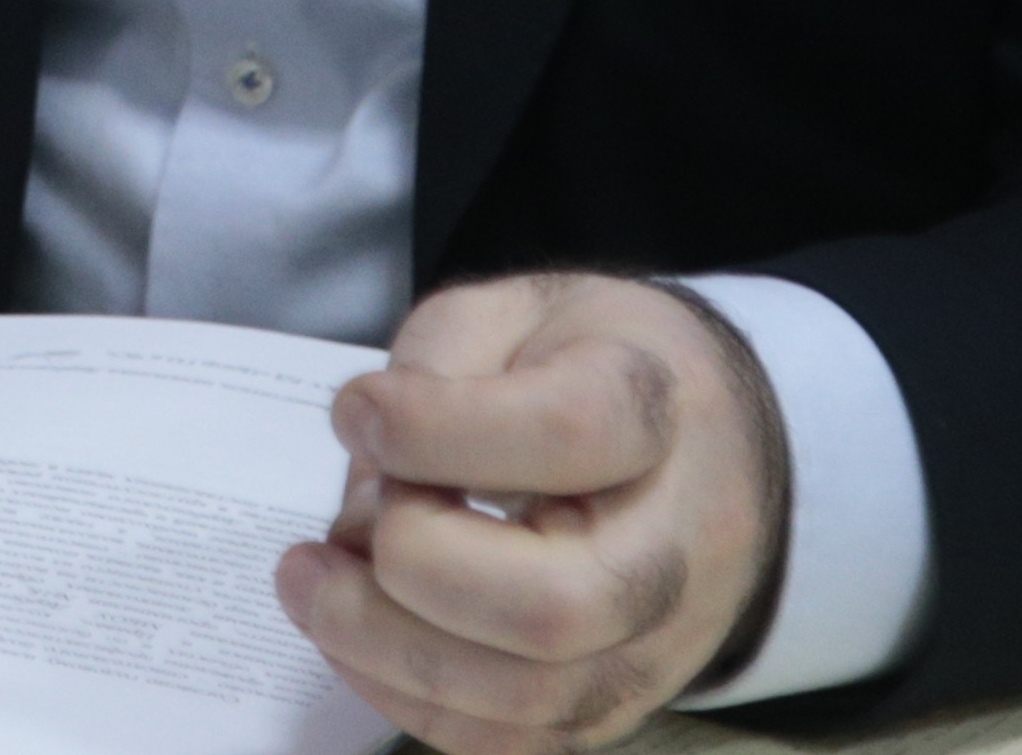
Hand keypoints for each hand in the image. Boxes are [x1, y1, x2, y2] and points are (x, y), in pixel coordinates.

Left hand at [274, 271, 789, 754]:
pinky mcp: (616, 704)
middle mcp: (675, 547)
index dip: (433, 428)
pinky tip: (354, 634)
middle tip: (331, 531)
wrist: (710, 448)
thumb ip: (437, 365)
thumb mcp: (514, 311)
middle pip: (552, 606)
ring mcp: (656, 645)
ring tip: (311, 582)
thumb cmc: (588, 367)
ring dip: (384, 649)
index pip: (564, 433)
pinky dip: (409, 698)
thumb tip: (372, 469)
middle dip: (408, 569)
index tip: (359, 410)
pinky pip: (510, 740)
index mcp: (656, 413)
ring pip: (527, 697)